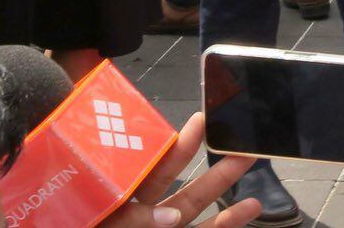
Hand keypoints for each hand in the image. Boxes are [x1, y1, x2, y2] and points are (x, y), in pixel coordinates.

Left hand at [98, 112, 258, 227]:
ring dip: (222, 184)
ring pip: (193, 206)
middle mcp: (136, 216)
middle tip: (231, 132)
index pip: (142, 169)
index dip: (171, 148)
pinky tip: (249, 209)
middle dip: (204, 155)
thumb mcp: (94, 227)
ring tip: (248, 160)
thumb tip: (170, 217)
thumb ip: (130, 223)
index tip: (198, 125)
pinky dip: (227, 223)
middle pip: (174, 180)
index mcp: (111, 204)